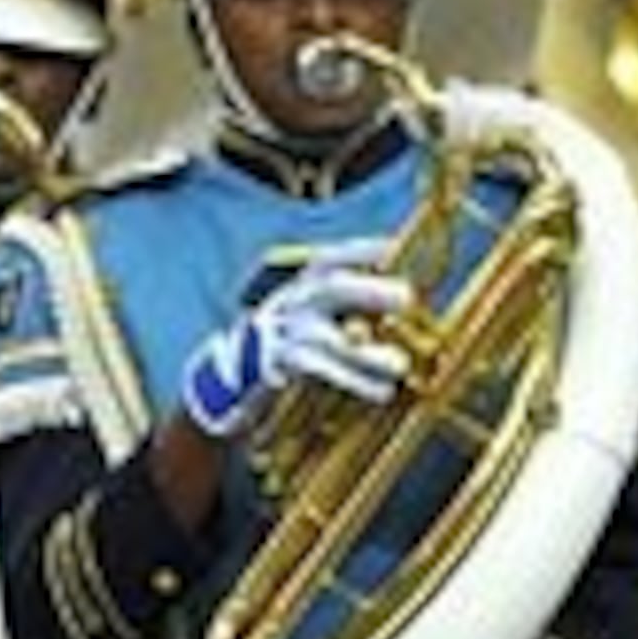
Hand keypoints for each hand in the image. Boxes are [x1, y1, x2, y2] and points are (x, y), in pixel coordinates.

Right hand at [180, 239, 411, 437]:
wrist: (230, 377)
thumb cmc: (288, 343)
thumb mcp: (310, 316)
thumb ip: (350, 310)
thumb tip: (404, 304)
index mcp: (300, 287)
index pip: (329, 259)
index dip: (359, 250)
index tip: (392, 247)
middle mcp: (290, 304)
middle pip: (329, 288)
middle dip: (368, 289)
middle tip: (407, 296)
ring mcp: (281, 335)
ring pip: (327, 339)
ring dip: (366, 353)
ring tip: (401, 365)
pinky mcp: (275, 367)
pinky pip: (316, 372)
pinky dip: (350, 380)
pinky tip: (380, 391)